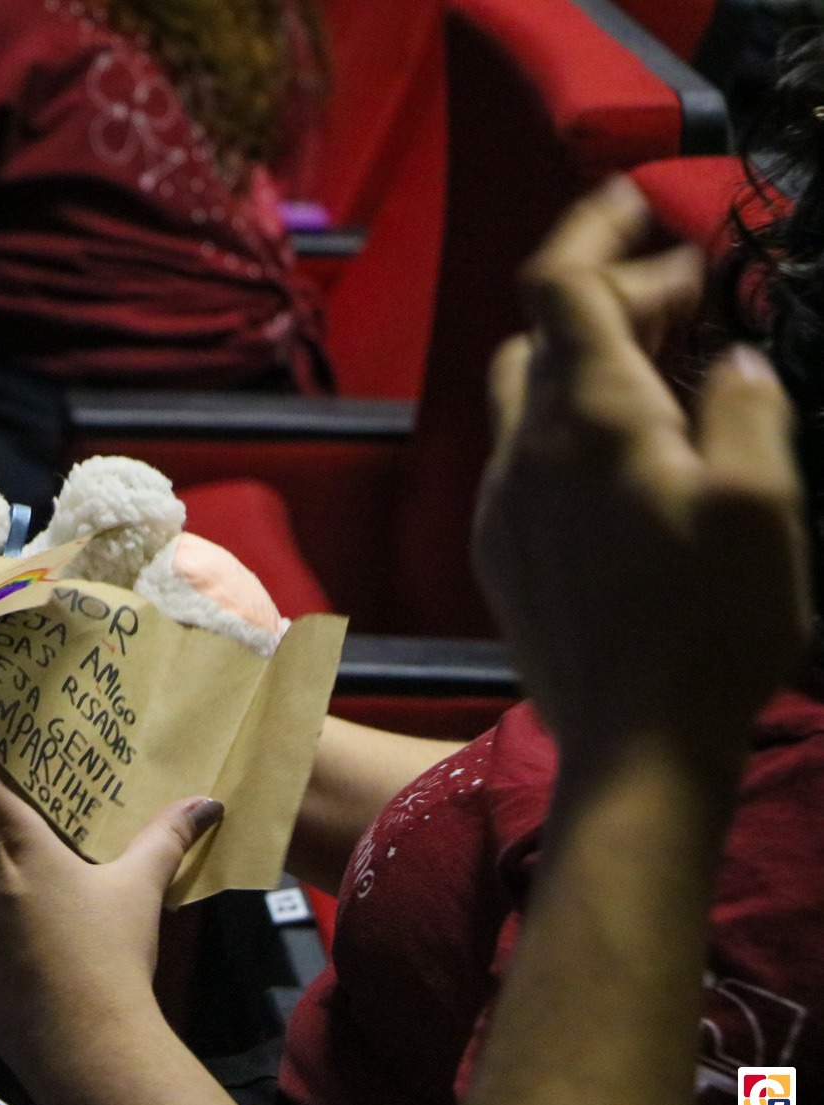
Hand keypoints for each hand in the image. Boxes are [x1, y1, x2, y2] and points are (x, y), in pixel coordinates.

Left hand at [474, 176, 808, 767]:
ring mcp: (502, 499)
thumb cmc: (709, 629)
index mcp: (589, 418)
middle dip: (612, 295)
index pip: (561, 282)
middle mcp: (527, 447)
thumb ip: (744, 410)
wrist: (631, 743)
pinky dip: (565, 419)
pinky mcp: (499, 547)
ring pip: (524, 390)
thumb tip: (732, 358)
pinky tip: (623, 452)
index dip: (595, 227)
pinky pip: (521, 453)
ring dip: (583, 357)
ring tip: (662, 368)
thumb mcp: (765, 506)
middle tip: (695, 299)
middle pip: (546, 331)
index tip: (641, 202)